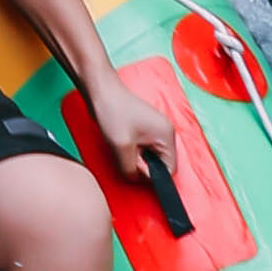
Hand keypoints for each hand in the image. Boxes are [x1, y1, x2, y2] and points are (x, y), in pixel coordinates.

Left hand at [77, 61, 163, 188]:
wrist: (101, 90)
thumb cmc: (113, 111)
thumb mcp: (121, 147)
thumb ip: (130, 169)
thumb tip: (135, 179)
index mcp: (166, 135)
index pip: (170, 169)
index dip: (152, 176)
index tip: (136, 171)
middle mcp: (165, 133)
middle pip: (160, 164)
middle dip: (143, 166)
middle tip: (126, 156)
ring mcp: (155, 130)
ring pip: (151, 158)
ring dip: (136, 159)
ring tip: (122, 147)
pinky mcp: (145, 130)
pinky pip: (144, 150)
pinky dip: (133, 152)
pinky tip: (122, 144)